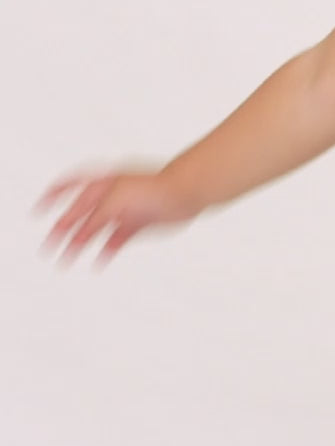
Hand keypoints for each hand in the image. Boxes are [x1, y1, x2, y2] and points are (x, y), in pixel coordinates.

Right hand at [33, 164, 199, 268]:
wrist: (186, 192)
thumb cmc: (155, 187)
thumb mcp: (118, 197)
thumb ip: (97, 213)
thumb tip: (81, 230)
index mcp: (102, 182)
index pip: (70, 188)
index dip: (52, 198)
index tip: (37, 211)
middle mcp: (111, 196)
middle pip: (79, 214)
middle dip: (62, 230)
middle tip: (49, 247)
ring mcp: (123, 211)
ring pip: (95, 230)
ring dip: (79, 245)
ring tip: (66, 260)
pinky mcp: (137, 225)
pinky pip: (115, 240)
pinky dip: (105, 251)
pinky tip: (97, 262)